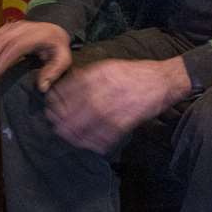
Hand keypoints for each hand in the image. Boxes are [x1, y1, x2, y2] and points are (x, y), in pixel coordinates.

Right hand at [0, 20, 72, 89]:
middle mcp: (19, 29)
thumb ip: (53, 72)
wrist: (53, 28)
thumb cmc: (56, 46)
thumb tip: (42, 87)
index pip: (15, 46)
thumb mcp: (63, 58)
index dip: (2, 60)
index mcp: (35, 35)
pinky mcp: (1, 30)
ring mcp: (8, 28)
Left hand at [44, 58, 191, 154]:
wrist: (161, 80)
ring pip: (84, 128)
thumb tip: (65, 88)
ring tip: (69, 138)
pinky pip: (103, 137)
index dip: (54, 104)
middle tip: (55, 127)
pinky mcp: (124, 123)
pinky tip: (89, 145)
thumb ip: (86, 77)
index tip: (49, 109)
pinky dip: (94, 143)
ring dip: (73, 136)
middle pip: (71, 113)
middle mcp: (101, 92)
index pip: (66, 92)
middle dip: (60, 123)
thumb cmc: (133, 73)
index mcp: (96, 76)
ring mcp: (112, 108)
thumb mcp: (107, 67)